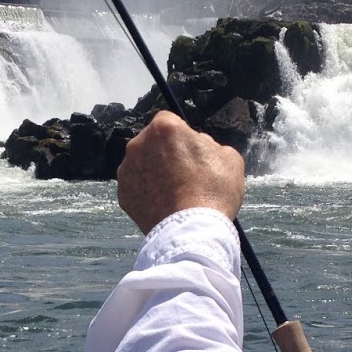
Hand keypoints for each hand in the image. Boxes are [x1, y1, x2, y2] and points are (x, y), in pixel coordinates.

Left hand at [116, 111, 245, 233]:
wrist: (192, 230)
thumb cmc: (213, 191)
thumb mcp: (228, 157)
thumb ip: (209, 144)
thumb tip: (199, 146)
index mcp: (164, 127)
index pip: (171, 121)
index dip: (183, 136)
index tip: (191, 152)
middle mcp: (138, 144)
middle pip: (153, 142)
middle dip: (166, 153)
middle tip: (185, 174)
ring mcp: (127, 170)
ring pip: (143, 165)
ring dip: (155, 173)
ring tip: (175, 193)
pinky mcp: (123, 194)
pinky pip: (137, 187)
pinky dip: (147, 193)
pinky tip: (165, 204)